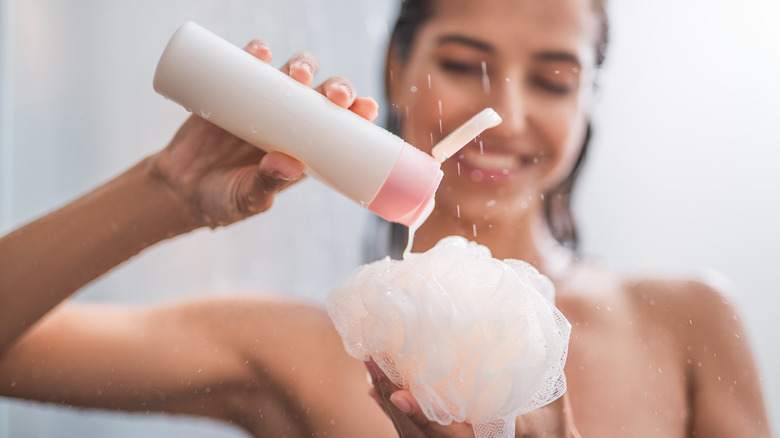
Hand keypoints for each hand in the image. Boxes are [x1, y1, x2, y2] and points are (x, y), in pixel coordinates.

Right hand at [149, 40, 378, 227]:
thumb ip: (266, 184)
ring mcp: (262, 104)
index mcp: (305, 149)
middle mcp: (289, 122)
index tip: (367, 108)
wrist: (178, 190)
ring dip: (301, 66)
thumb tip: (287, 163)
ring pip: (291, 74)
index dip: (357, 111)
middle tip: (335, 94)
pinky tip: (259, 52)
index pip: (341, 125)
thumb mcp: (248, 199)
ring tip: (298, 74)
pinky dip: (255, 54)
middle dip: (336, 87)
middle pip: (322, 94)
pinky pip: (247, 66)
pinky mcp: (231, 92)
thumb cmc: (223, 201)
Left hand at [365, 361, 580, 437]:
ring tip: (370, 365)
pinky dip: (394, 410)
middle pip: (417, 433)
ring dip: (386, 399)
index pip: (448, 435)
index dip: (422, 416)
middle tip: (372, 362)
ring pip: (409, 432)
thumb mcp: (547, 400)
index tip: (399, 396)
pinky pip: (411, 431)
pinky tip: (376, 387)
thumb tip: (526, 310)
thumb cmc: (550, 426)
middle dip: (391, 397)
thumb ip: (533, 366)